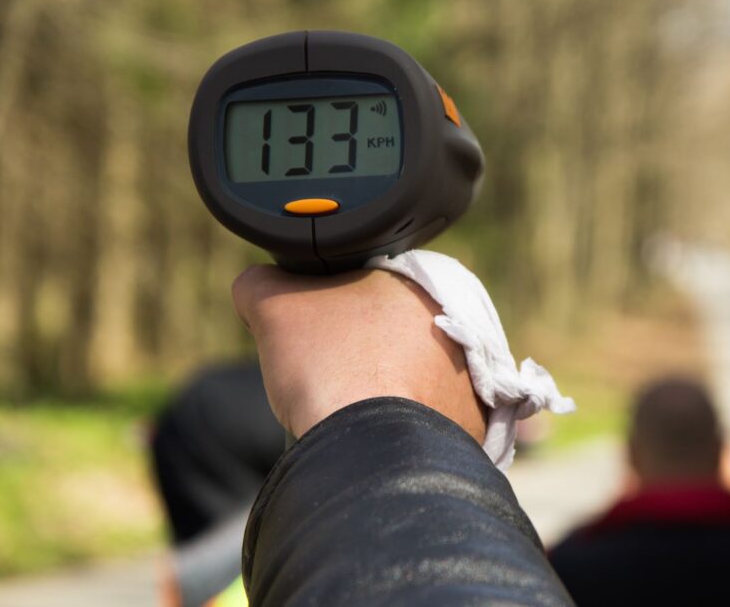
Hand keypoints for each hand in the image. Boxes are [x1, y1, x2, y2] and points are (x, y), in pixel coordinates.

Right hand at [231, 265, 485, 441]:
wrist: (371, 446)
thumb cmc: (329, 366)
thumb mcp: (273, 304)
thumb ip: (262, 282)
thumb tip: (256, 282)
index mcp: (417, 284)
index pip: (370, 291)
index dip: (336, 315)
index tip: (318, 343)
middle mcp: (456, 325)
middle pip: (394, 336)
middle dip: (364, 354)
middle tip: (333, 377)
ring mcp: (470, 376)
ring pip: (414, 379)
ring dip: (388, 391)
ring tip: (353, 411)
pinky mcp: (474, 424)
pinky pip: (432, 421)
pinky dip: (406, 428)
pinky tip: (377, 435)